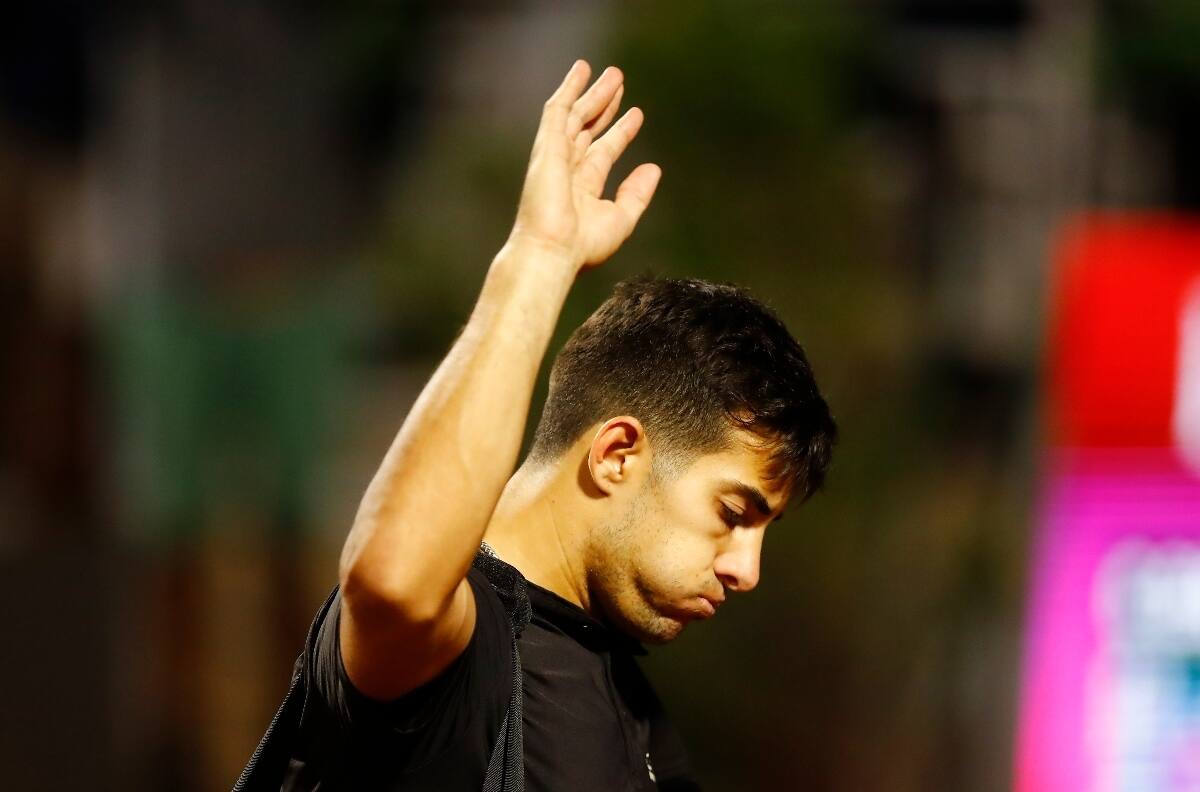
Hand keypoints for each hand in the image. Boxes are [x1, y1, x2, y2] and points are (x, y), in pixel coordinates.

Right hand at [508, 60, 661, 271]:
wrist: (551, 250)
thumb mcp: (620, 218)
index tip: (636, 114)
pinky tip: (581, 71)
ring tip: (612, 73)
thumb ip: (636, 193)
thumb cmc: (582, 246)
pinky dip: (570, 89)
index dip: (620, 132)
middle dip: (604, 105)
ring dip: (593, 92)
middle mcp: (568, 170)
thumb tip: (653, 168)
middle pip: (588, 128)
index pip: (603, 151)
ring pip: (575, 115)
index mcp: (583, 189)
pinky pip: (558, 110)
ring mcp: (556, 156)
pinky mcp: (548, 147)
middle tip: (619, 82)